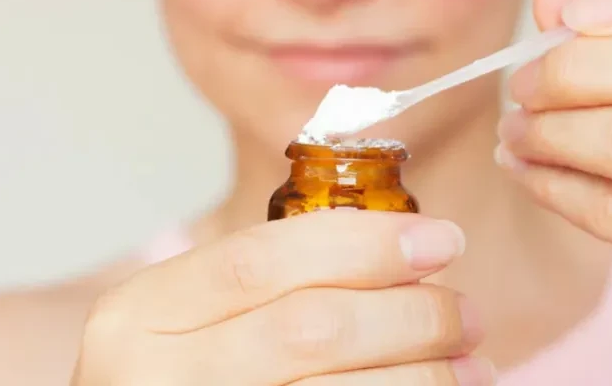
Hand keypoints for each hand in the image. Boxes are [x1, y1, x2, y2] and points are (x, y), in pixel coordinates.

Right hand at [70, 211, 493, 384]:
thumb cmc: (178, 376)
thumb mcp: (189, 320)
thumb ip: (266, 285)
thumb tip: (403, 254)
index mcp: (139, 314)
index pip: (261, 259)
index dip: (363, 245)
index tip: (441, 239)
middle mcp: (155, 378)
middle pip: (310, 330)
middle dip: (409, 315)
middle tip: (467, 313)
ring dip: (423, 376)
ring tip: (472, 367)